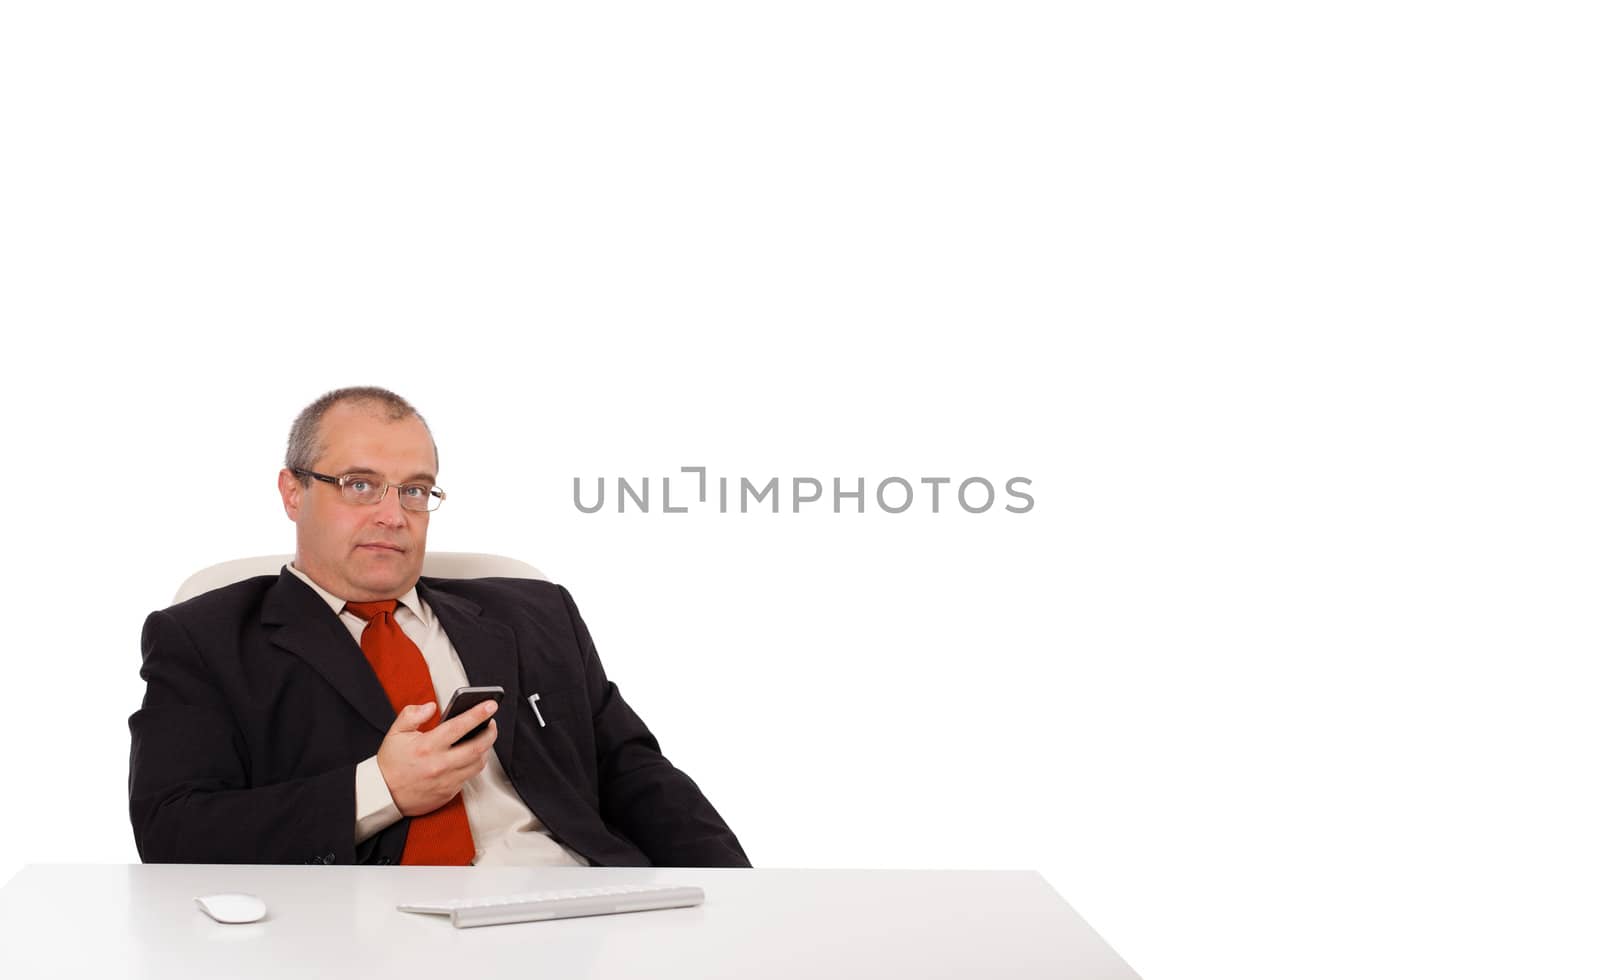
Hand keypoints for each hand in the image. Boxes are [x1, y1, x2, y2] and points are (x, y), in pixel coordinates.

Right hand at [375, 700, 498, 816]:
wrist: (384, 795)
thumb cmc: (390, 764)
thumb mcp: (395, 733)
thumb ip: (412, 715)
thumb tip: (431, 707)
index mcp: (427, 746)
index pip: (459, 726)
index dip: (478, 714)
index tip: (490, 705)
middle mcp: (439, 764)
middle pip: (477, 747)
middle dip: (490, 732)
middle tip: (491, 723)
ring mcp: (446, 781)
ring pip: (478, 763)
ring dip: (486, 749)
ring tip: (484, 738)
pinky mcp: (449, 793)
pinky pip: (469, 777)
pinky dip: (474, 764)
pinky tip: (472, 756)